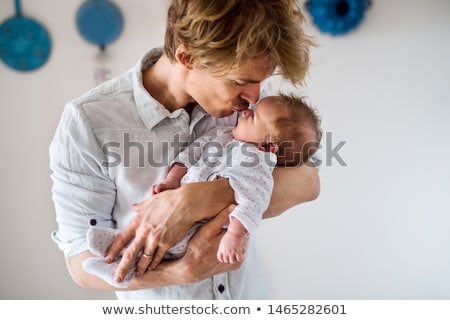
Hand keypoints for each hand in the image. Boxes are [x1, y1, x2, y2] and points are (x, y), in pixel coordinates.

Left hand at [106, 180, 233, 283]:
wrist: (186, 202)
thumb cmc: (169, 199)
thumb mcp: (151, 201)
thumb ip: (140, 206)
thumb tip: (133, 206)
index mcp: (138, 221)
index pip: (121, 238)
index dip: (113, 250)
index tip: (108, 258)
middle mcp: (144, 232)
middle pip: (130, 254)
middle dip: (122, 268)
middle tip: (118, 278)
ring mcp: (155, 239)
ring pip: (144, 259)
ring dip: (139, 269)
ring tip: (136, 275)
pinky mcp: (167, 243)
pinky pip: (158, 257)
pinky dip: (154, 264)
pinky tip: (151, 268)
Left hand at [217, 231, 247, 263]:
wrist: (235, 232)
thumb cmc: (230, 235)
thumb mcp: (223, 242)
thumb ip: (223, 247)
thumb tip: (224, 252)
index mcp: (221, 249)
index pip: (220, 258)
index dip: (223, 259)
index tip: (226, 258)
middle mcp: (226, 251)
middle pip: (226, 260)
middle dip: (229, 259)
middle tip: (233, 257)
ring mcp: (231, 251)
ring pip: (232, 261)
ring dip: (235, 260)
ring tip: (237, 256)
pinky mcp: (238, 251)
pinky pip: (239, 259)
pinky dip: (241, 259)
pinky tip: (241, 256)